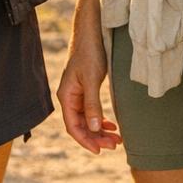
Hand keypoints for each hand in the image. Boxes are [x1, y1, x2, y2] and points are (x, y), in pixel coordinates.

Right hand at [57, 29, 121, 154]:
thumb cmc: (89, 52)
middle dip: (97, 137)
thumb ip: (92, 104)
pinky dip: (101, 119)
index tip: (100, 151)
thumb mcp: (92, 79)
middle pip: (80, 125)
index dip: (86, 140)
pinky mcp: (85, 89)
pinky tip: (111, 125)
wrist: (90, 31)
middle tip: (115, 145)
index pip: (73, 126)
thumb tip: (94, 128)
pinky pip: (91, 110)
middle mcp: (69, 97)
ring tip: (117, 138)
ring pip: (87, 119)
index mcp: (66, 96)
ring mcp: (77, 93)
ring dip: (100, 130)